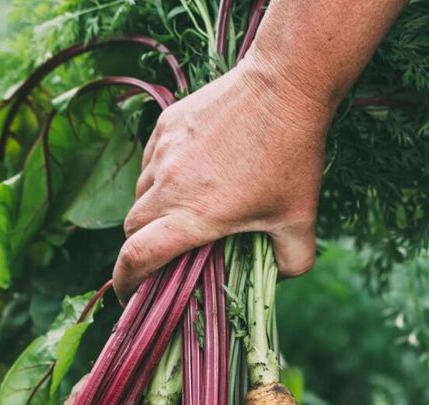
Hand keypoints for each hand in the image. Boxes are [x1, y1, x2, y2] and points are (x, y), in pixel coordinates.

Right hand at [113, 55, 332, 302]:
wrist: (285, 83)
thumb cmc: (293, 156)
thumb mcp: (302, 221)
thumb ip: (293, 262)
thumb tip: (277, 280)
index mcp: (194, 215)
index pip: (137, 256)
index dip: (126, 283)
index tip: (129, 297)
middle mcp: (170, 185)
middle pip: (131, 229)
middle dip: (139, 250)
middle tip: (162, 259)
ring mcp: (164, 152)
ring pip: (139, 195)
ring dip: (151, 214)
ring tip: (180, 218)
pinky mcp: (166, 125)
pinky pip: (150, 164)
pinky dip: (159, 182)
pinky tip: (188, 181)